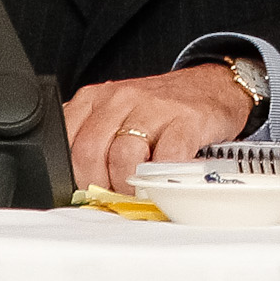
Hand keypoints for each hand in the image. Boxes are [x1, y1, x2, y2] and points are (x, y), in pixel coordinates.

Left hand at [63, 63, 253, 193]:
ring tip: (136, 190)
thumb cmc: (158, 109)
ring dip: (127, 185)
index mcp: (95, 98)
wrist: (212, 86)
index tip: (86, 187)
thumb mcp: (114, 114)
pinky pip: (165, 157)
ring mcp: (155, 107)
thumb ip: (90, 139)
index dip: (73, 174)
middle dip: (98, 184)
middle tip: (111, 194)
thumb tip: (73, 183)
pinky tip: (162, 179)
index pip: (66, 143)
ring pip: (123, 156)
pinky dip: (161, 177)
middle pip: (90, 152)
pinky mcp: (186, 120)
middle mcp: (121, 97)